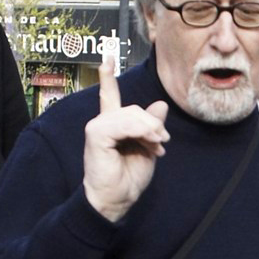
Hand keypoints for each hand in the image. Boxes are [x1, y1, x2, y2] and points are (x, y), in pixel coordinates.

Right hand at [82, 40, 170, 222]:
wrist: (115, 200)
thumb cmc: (128, 179)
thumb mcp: (147, 149)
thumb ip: (151, 128)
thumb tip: (160, 105)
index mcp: (112, 125)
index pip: (110, 96)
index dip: (108, 78)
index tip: (108, 58)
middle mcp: (103, 123)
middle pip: (135, 108)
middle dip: (153, 125)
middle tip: (162, 143)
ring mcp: (97, 127)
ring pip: (132, 114)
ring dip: (150, 130)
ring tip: (157, 146)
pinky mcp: (96, 133)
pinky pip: (123, 123)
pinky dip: (140, 132)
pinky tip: (148, 143)